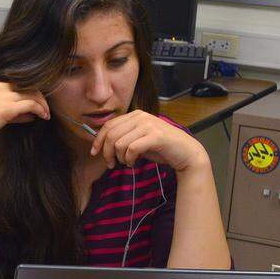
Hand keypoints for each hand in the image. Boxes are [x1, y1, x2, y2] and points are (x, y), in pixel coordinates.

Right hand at [0, 81, 49, 147]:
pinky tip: (43, 116)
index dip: (32, 92)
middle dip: (40, 97)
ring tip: (46, 114)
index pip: (21, 83)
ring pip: (33, 94)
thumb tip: (30, 113)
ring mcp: (5, 96)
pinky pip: (31, 105)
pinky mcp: (8, 108)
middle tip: (45, 109)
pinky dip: (40, 110)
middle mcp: (1, 87)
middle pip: (30, 86)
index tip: (38, 103)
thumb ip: (11, 108)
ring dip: (43, 104)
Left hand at [90, 111, 207, 170]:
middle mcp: (141, 117)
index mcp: (135, 115)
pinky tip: (133, 163)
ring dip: (119, 157)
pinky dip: (129, 159)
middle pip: (111, 135)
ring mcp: (148, 125)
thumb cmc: (160, 148)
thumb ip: (123, 138)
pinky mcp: (155, 136)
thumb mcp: (137, 139)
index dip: (98, 140)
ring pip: (119, 143)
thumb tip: (101, 144)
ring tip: (126, 162)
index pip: (108, 125)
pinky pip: (131, 149)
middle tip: (111, 164)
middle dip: (107, 152)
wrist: (185, 153)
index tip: (94, 153)